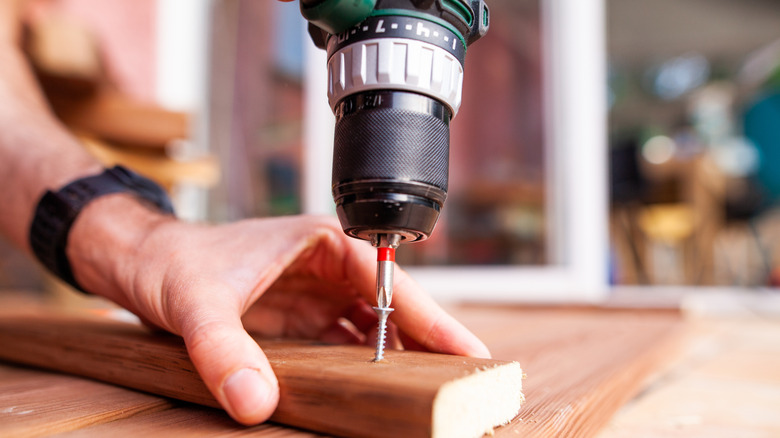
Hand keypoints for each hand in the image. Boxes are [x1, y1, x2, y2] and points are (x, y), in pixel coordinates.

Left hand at [68, 197, 489, 424]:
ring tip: (433, 395)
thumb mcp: (197, 303)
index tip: (467, 351)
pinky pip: (346, 349)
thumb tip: (255, 402)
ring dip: (400, 361)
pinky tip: (382, 394)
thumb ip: (224, 351)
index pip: (392, 282)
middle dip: (427, 345)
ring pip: (374, 333)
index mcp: (324, 243)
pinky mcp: (303, 323)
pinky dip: (367, 370)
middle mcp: (330, 269)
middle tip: (463, 385)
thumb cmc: (173, 261)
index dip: (433, 319)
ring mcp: (318, 298)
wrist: (141, 264)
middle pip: (394, 310)